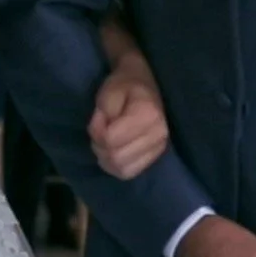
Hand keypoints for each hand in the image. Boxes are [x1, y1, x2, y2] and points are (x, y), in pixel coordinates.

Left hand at [88, 55, 167, 179]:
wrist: (144, 84)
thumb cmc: (124, 85)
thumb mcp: (107, 92)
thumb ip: (101, 115)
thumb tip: (100, 138)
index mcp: (148, 114)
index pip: (110, 139)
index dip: (96, 131)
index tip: (98, 118)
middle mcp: (159, 135)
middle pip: (116, 158)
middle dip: (100, 147)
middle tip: (99, 131)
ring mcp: (159, 148)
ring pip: (122, 169)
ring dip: (106, 159)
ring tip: (105, 142)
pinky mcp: (155, 157)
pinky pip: (129, 172)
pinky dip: (115, 166)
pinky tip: (112, 152)